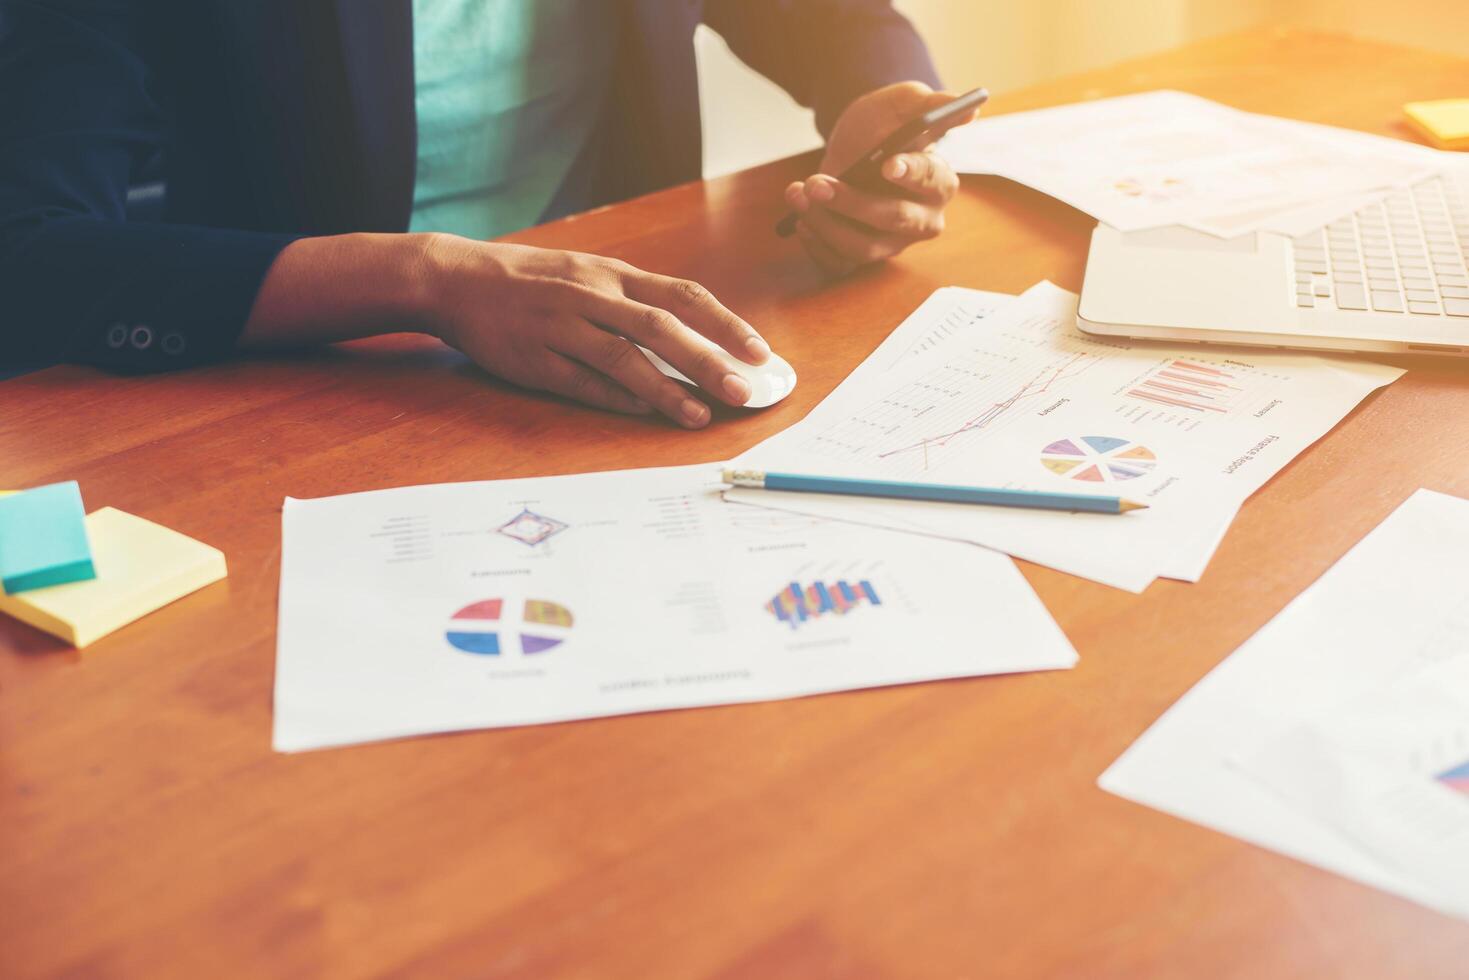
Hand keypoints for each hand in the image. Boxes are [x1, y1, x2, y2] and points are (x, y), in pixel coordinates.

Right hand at [417, 236, 772, 428]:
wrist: (457, 279)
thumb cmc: (535, 280)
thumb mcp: (589, 273)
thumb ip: (636, 303)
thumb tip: (694, 340)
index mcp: (611, 273)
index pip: (682, 295)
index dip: (726, 324)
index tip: (761, 352)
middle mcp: (590, 294)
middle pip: (660, 327)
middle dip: (707, 360)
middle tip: (745, 391)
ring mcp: (559, 326)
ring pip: (622, 357)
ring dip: (666, 389)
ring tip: (701, 415)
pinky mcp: (532, 358)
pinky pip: (581, 381)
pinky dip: (616, 399)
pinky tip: (646, 415)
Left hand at [785, 82, 972, 275]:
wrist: (854, 143)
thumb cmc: (884, 124)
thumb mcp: (902, 103)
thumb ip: (929, 104)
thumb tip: (970, 109)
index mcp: (939, 182)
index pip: (931, 181)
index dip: (912, 173)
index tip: (887, 164)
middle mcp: (921, 219)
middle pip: (894, 220)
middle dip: (852, 204)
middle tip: (817, 183)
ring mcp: (891, 243)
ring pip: (863, 248)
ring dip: (826, 224)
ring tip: (799, 193)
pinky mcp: (861, 256)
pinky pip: (840, 265)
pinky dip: (817, 246)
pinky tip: (801, 220)